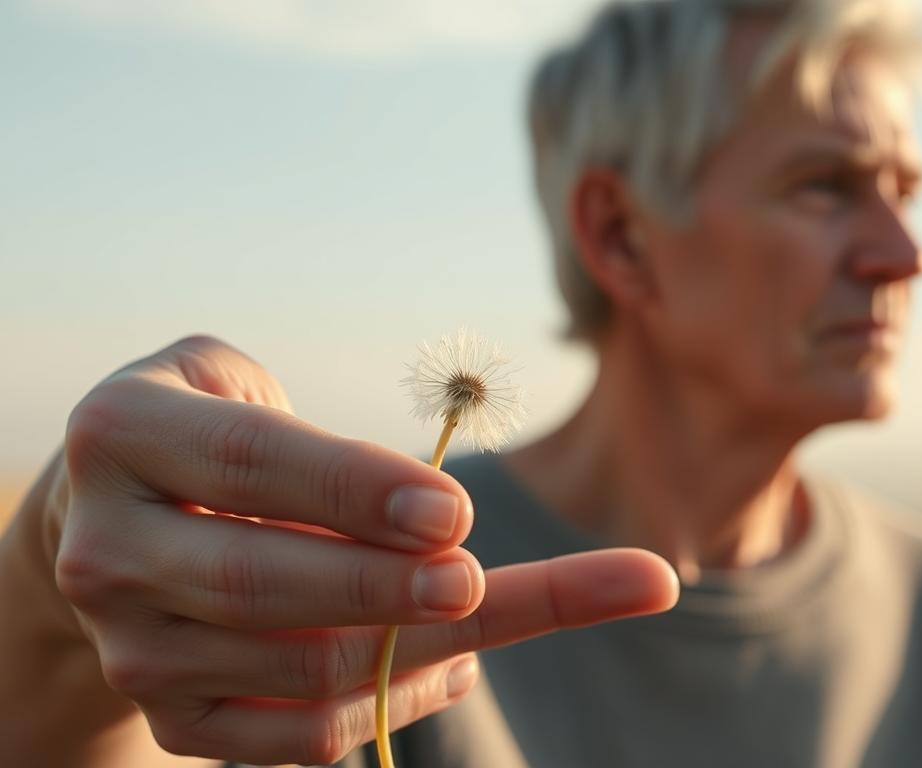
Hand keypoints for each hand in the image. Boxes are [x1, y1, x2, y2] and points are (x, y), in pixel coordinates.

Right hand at [50, 336, 678, 765]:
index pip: (249, 463)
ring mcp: (131, 647)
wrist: (117, 525)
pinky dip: (389, 706)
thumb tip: (435, 522)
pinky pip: (296, 735)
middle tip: (470, 582)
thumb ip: (327, 435)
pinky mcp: (169, 719)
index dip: (355, 488)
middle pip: (258, 584)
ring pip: (295, 670)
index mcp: (123, 435)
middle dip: (380, 589)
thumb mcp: (242, 386)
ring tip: (489, 611)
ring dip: (412, 650)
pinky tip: (454, 665)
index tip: (452, 510)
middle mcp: (106, 549)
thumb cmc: (214, 441)